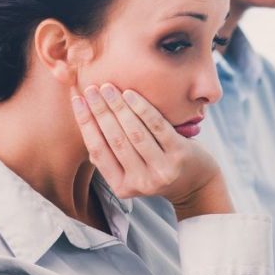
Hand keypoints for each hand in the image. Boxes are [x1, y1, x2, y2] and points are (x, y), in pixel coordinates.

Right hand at [71, 83, 231, 219]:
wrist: (197, 184)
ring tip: (107, 88)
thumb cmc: (158, 169)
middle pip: (114, 139)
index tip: (77, 100)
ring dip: (118, 107)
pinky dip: (142, 109)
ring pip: (134, 133)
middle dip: (100, 111)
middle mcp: (140, 182)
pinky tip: (130, 94)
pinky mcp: (179, 155)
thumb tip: (87, 120)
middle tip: (91, 88)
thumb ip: (112, 155)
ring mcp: (161, 169)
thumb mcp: (132, 170)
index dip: (85, 123)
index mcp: (121, 186)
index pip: (97, 150)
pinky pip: (157, 127)